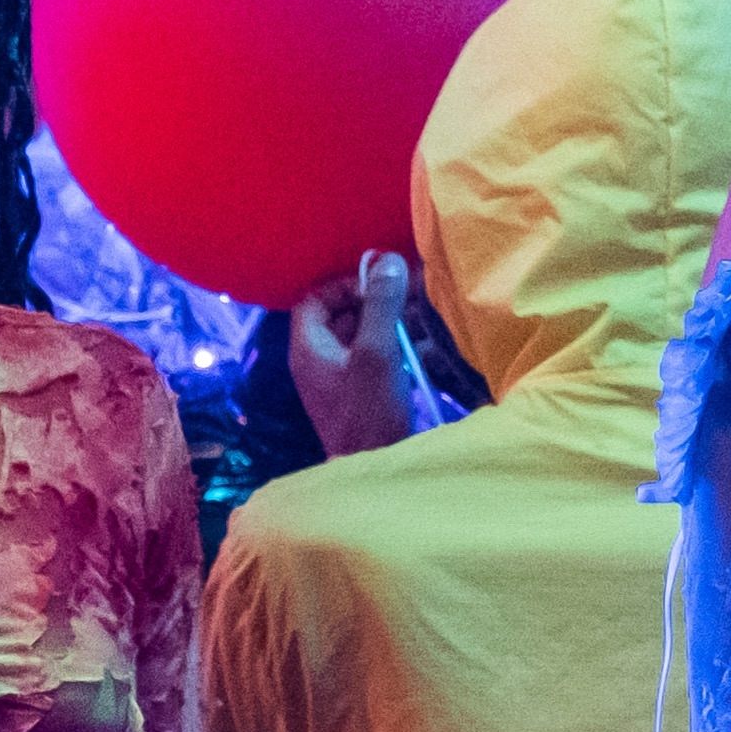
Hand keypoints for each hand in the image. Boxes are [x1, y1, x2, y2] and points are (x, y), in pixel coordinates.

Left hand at [289, 250, 427, 459]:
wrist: (376, 471)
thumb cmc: (369, 414)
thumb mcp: (377, 353)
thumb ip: (381, 305)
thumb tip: (388, 261)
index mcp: (308, 348)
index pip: (314, 298)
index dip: (344, 286)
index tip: (378, 286)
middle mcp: (317, 361)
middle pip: (340, 316)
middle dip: (373, 303)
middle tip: (406, 299)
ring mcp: (338, 380)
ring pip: (360, 337)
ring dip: (389, 326)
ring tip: (419, 322)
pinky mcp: (360, 395)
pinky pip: (373, 360)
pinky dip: (395, 350)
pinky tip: (422, 350)